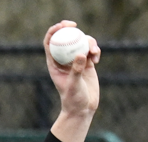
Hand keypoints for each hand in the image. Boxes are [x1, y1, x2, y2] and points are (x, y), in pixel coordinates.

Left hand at [44, 20, 99, 141]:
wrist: (82, 109)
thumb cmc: (73, 99)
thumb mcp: (73, 85)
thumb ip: (76, 70)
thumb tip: (80, 54)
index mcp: (54, 63)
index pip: (50, 42)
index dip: (54, 31)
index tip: (63, 26)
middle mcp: (64, 60)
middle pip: (66, 38)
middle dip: (70, 29)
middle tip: (76, 26)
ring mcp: (76, 61)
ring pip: (81, 42)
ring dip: (88, 42)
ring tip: (94, 52)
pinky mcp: (87, 64)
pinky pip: (91, 50)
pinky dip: (95, 51)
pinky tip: (97, 59)